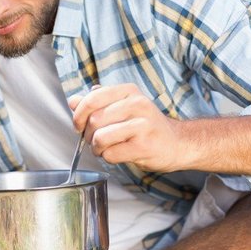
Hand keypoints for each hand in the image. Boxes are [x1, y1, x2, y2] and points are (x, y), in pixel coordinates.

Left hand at [70, 83, 187, 171]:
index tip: (79, 125)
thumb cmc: (147, 126)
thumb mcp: (123, 107)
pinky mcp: (144, 146)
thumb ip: (97, 102)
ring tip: (105, 149)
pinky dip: (109, 157)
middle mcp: (137, 104)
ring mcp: (142, 125)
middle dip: (89, 135)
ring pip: (100, 138)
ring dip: (97, 148)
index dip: (79, 114)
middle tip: (96, 140)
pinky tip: (118, 154)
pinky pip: (111, 154)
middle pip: (94, 120)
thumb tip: (73, 101)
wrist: (177, 143)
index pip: (92, 98)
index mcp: (129, 91)